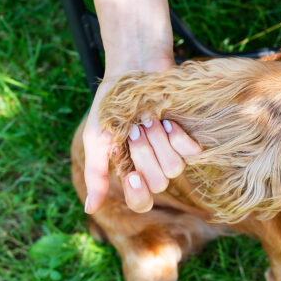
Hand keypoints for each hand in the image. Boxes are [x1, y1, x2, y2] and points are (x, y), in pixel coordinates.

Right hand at [83, 0, 201, 213]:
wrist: (133, 70)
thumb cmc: (112, 105)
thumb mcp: (97, 140)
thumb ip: (96, 175)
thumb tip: (90, 210)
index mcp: (133, 171)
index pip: (142, 202)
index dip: (139, 194)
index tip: (131, 174)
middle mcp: (155, 166)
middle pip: (158, 184)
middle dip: (144, 155)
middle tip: (135, 130)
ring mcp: (173, 152)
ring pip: (174, 168)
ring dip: (158, 143)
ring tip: (148, 122)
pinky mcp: (188, 137)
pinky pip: (191, 153)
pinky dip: (176, 136)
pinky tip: (167, 121)